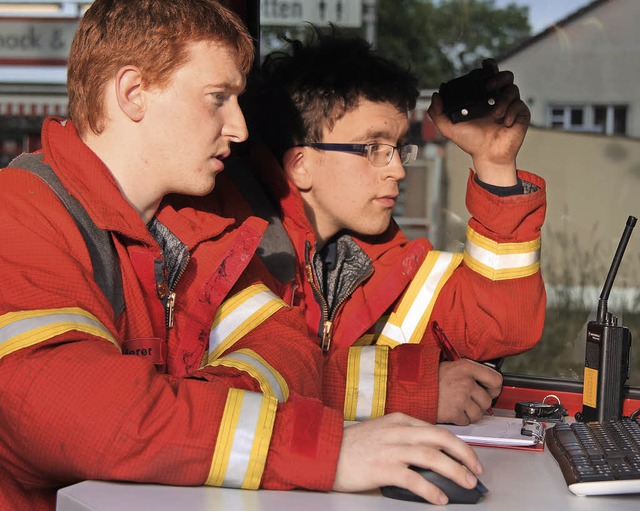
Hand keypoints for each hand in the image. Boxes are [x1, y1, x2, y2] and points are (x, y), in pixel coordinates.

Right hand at [333, 413, 482, 504]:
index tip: (469, 457)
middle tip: (476, 469)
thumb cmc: (352, 446)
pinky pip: (414, 478)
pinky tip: (439, 498)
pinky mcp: (382, 468)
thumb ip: (404, 439)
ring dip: (454, 470)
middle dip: (464, 454)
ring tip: (466, 483)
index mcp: (398, 420)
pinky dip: (431, 489)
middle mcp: (397, 432)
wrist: (325, 451)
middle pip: (440, 439)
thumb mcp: (381, 432)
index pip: (436, 429)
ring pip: (432, 456)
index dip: (457, 444)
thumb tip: (430, 458)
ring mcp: (390, 449)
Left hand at [427, 60, 530, 185]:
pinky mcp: (520, 114)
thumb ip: (438, 113)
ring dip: (503, 99)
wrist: (487, 156)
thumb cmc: (471, 141)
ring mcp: (510, 105)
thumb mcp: (449, 128)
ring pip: (513, 89)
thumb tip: (435, 95)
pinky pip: (520, 105)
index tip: (484, 65)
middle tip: (489, 87)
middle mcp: (497, 98)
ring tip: (495, 114)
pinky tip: (504, 123)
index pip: (488, 76)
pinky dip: (511, 112)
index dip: (489, 67)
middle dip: (498, 77)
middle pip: (505, 76)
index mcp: (483, 98)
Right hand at [437, 359, 502, 424]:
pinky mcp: (454, 412)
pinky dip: (460, 419)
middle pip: (487, 401)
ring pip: (478, 414)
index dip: (494, 388)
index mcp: (467, 367)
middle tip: (468, 400)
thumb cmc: (432, 378)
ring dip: (470, 414)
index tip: (489, 391)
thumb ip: (471, 374)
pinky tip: (452, 410)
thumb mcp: (453, 366)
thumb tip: (488, 386)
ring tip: (459, 406)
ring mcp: (460, 398)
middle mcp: (465, 382)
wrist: (413, 387)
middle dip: (479, 404)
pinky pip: (466, 421)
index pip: (496, 380)